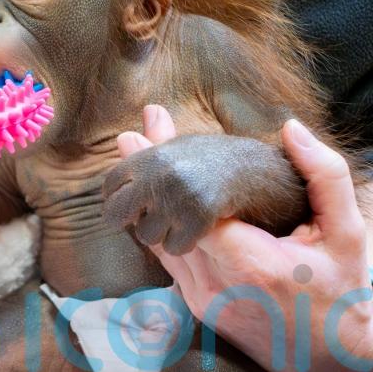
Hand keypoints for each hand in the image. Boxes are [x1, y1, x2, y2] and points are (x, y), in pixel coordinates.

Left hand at [118, 105, 372, 370]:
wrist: (331, 355)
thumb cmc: (341, 290)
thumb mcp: (348, 234)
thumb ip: (324, 178)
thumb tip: (291, 129)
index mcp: (252, 264)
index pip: (193, 213)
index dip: (169, 179)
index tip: (148, 140)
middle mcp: (217, 283)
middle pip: (168, 220)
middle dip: (149, 178)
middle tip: (129, 137)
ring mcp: (202, 297)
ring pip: (159, 241)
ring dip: (144, 198)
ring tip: (131, 155)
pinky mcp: (196, 304)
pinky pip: (166, 259)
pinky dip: (153, 225)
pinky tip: (144, 199)